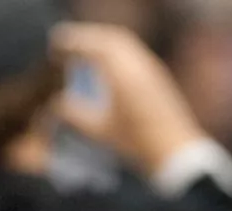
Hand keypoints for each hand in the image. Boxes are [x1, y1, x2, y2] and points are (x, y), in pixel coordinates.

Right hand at [51, 22, 206, 177]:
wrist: (176, 151)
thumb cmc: (136, 143)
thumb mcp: (101, 132)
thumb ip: (75, 116)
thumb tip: (55, 105)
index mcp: (121, 75)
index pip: (93, 48)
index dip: (72, 44)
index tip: (56, 47)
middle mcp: (138, 64)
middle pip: (109, 38)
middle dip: (87, 38)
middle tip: (68, 45)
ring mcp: (151, 67)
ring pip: (124, 43)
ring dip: (103, 42)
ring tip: (86, 52)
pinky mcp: (158, 75)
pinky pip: (135, 52)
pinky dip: (117, 50)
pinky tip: (109, 64)